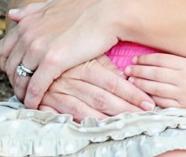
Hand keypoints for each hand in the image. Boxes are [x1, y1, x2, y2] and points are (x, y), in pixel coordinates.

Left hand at [0, 0, 118, 108]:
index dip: (8, 64)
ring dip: (22, 92)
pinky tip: (35, 105)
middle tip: (23, 89)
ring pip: (20, 79)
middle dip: (14, 80)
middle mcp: (28, 35)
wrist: (110, 11)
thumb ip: (31, 10)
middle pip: (10, 67)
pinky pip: (35, 87)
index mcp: (27, 22)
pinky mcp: (52, 61)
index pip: (4, 50)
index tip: (17, 73)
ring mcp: (38, 48)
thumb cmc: (88, 8)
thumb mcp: (55, 4)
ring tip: (29, 99)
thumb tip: (11, 14)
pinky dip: (32, 99)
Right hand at [37, 56, 155, 120]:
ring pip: (86, 110)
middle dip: (125, 109)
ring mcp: (59, 92)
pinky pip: (65, 116)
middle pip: (103, 98)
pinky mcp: (46, 103)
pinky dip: (81, 123)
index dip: (132, 94)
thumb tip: (130, 78)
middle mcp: (74, 79)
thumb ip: (108, 68)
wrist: (37, 55)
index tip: (148, 103)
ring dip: (107, 120)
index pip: (114, 82)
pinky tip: (95, 129)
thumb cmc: (71, 56)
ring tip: (125, 126)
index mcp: (87, 65)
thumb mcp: (90, 57)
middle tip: (143, 117)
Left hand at [125, 53, 185, 111]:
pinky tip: (143, 95)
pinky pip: (162, 102)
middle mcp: (184, 78)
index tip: (135, 59)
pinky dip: (151, 98)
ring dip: (141, 84)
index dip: (145, 59)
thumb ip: (180, 60)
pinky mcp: (183, 107)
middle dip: (138, 71)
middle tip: (127, 70)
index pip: (161, 59)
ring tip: (131, 81)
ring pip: (155, 88)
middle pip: (155, 73)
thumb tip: (157, 58)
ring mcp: (183, 94)